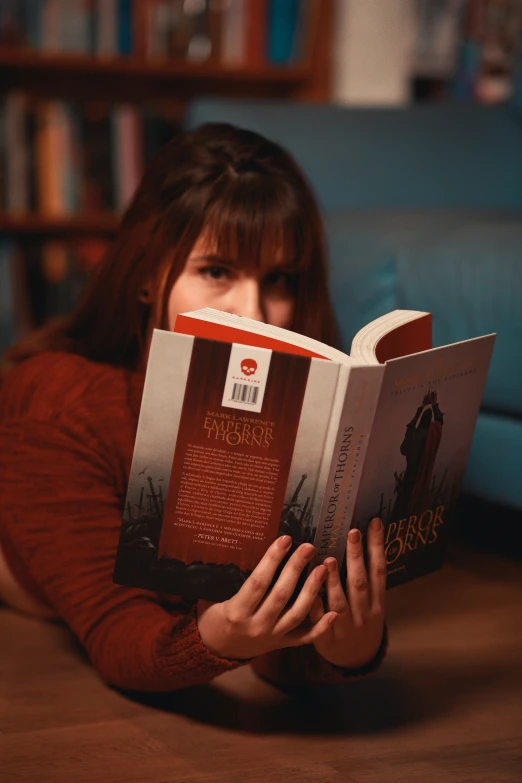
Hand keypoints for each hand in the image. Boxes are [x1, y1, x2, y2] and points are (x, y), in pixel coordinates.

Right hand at [196, 536, 338, 660]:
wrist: (215, 650)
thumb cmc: (213, 616)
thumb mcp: (213, 597)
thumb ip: (230, 579)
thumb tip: (244, 547)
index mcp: (236, 612)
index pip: (258, 581)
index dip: (272, 559)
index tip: (285, 540)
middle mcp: (256, 626)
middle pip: (281, 594)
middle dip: (296, 568)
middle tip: (309, 548)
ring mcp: (272, 637)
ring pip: (297, 613)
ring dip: (312, 590)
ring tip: (323, 568)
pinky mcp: (282, 644)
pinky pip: (304, 638)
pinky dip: (320, 627)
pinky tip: (334, 612)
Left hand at [309, 517, 385, 668]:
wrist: (357, 660)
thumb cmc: (363, 622)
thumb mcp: (372, 602)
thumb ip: (365, 578)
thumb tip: (357, 540)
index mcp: (377, 602)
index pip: (379, 570)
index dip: (377, 546)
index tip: (372, 523)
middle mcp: (364, 613)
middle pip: (360, 582)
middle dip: (356, 557)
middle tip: (351, 533)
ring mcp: (345, 626)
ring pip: (339, 603)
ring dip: (334, 582)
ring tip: (328, 560)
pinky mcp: (326, 638)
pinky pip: (318, 621)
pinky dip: (314, 606)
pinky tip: (308, 591)